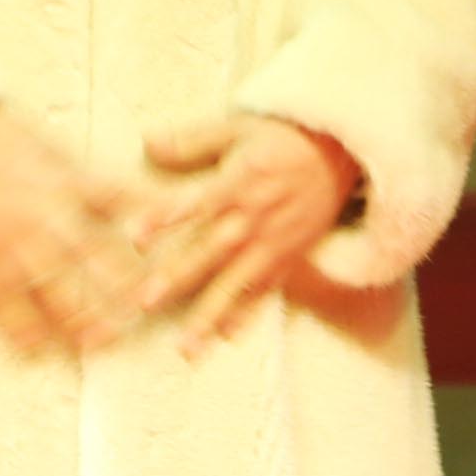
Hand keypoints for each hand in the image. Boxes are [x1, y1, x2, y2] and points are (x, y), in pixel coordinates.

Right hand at [0, 107, 150, 355]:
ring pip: (62, 296)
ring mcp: (16, 245)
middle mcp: (49, 217)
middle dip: (129, 291)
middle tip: (148, 313)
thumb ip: (86, 177)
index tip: (180, 244)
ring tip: (102, 342)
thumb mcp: (51, 147)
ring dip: (85, 323)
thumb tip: (126, 196)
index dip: (158, 224)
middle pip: (102, 262)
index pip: (126, 205)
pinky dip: (25, 333)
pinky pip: (9, 310)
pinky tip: (38, 348)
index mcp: (70, 183)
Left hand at [139, 114, 361, 350]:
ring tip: (187, 347)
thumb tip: (147, 143)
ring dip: (209, 315)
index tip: (135, 239)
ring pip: (235, 284)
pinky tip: (227, 337)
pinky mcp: (286, 258)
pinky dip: (247, 315)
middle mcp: (252, 218)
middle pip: (209, 252)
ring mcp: (271, 243)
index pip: (194, 204)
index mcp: (237, 183)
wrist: (339, 156)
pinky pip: (265, 291)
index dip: (164, 220)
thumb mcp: (237, 129)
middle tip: (147, 303)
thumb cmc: (282, 140)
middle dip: (178, 278)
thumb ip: (191, 141)